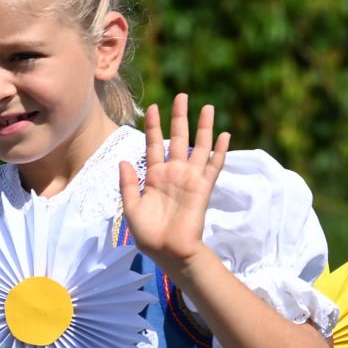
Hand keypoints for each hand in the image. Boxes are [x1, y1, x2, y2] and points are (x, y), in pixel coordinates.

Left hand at [120, 96, 227, 276]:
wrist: (168, 251)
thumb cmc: (148, 234)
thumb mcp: (130, 207)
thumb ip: (127, 183)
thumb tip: (123, 160)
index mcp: (154, 176)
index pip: (153, 144)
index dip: (153, 126)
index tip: (153, 107)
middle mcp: (173, 173)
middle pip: (178, 138)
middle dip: (180, 117)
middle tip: (182, 96)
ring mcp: (189, 179)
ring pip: (199, 146)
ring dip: (203, 127)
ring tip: (207, 107)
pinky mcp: (203, 188)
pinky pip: (213, 166)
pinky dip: (219, 151)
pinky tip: (224, 135)